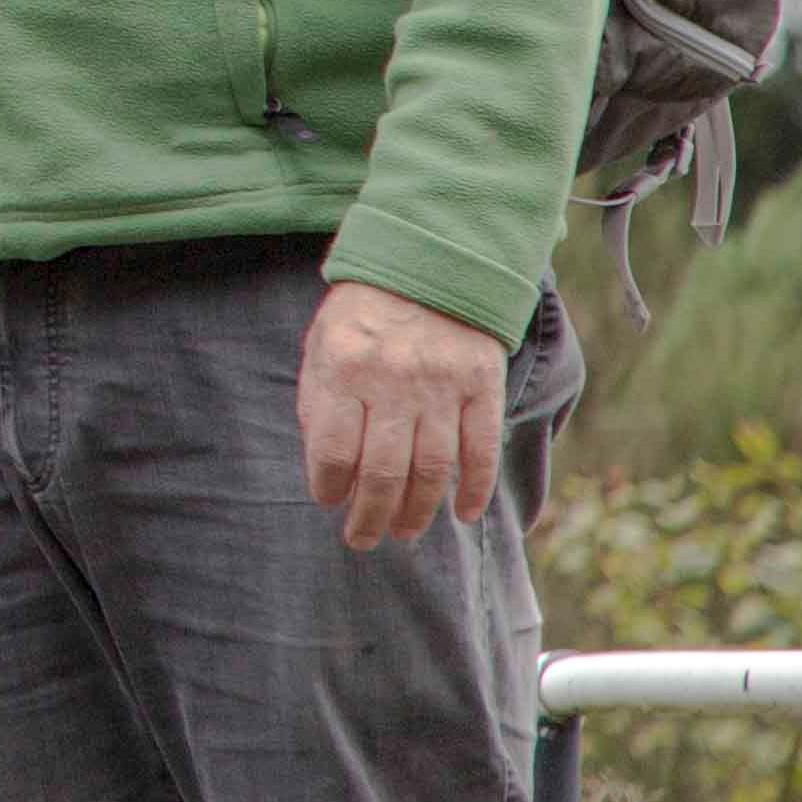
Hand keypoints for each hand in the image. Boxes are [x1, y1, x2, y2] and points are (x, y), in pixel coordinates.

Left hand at [297, 279, 506, 548]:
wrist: (429, 262)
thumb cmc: (364, 312)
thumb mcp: (322, 344)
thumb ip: (319, 402)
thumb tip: (325, 470)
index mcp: (344, 368)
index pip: (332, 450)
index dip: (328, 487)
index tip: (329, 503)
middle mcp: (393, 381)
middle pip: (383, 472)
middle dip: (370, 517)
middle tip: (363, 539)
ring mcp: (442, 386)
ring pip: (432, 471)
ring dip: (417, 512)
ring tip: (402, 532)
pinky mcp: (482, 386)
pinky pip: (480, 451)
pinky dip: (475, 490)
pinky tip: (463, 515)